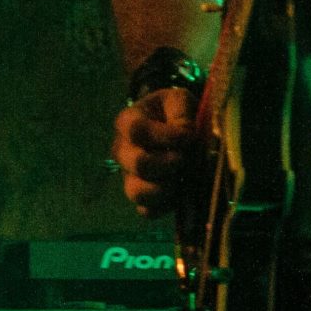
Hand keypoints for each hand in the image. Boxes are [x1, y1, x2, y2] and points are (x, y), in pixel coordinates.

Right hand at [111, 85, 205, 216]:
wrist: (175, 127)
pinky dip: (166, 206)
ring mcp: (128, 176)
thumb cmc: (174, 111)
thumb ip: (181, 111)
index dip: (165, 136)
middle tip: (185, 159)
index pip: (136, 131)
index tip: (188, 136)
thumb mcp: (179, 99)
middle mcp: (122, 150)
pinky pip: (146, 211)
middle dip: (168, 164)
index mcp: (128, 121)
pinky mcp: (141, 198)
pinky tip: (180, 192)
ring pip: (136, 192)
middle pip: (138, 164)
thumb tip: (186, 134)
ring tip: (182, 177)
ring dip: (166, 188)